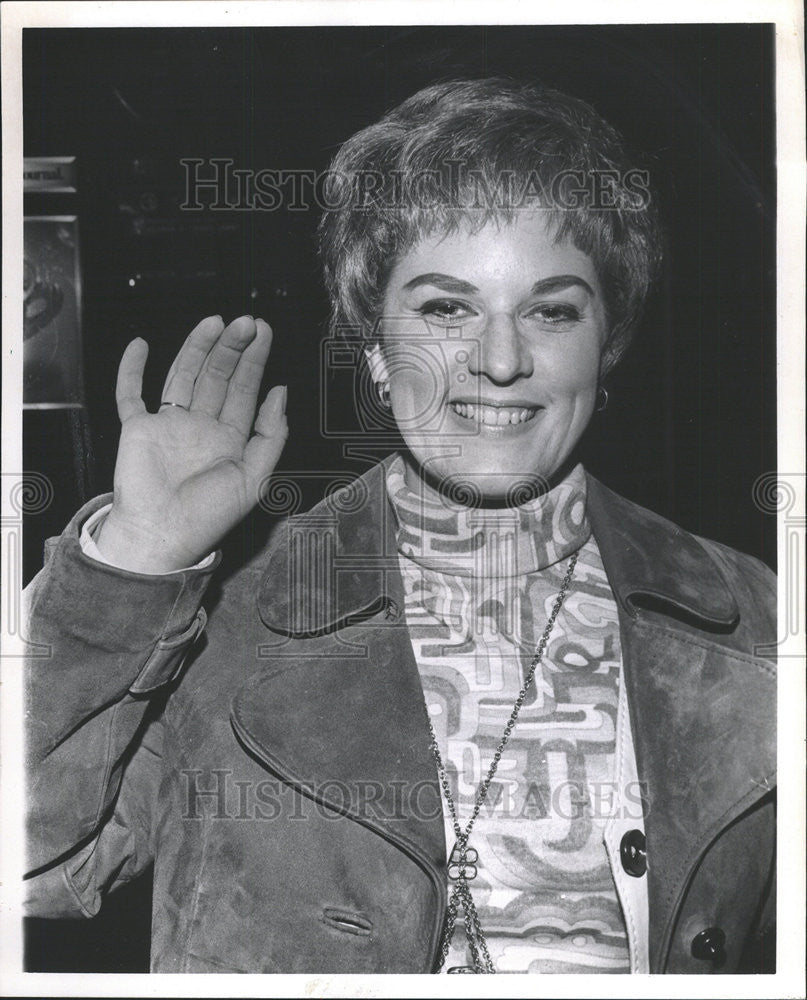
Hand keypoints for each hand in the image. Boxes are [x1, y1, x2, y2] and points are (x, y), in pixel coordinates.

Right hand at [95, 315, 287, 572]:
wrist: (161, 536)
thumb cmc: (209, 515)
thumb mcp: (255, 478)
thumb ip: (271, 435)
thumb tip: (281, 392)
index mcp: (230, 439)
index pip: (245, 390)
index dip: (255, 361)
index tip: (263, 332)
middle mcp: (201, 427)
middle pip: (218, 377)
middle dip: (232, 348)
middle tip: (245, 321)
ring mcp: (168, 426)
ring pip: (184, 376)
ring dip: (197, 348)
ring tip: (214, 322)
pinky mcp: (138, 429)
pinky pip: (131, 395)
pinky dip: (131, 370)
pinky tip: (141, 345)